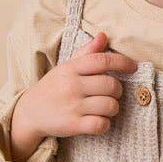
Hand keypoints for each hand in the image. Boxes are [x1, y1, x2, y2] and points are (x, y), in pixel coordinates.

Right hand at [12, 31, 137, 138]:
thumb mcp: (66, 67)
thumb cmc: (53, 87)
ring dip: (113, 108)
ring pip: (109, 106)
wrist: (29, 112)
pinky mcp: (72, 125)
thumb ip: (86, 53)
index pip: (102, 60)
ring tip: (105, 107)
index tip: (133, 67)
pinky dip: (104, 124)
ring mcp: (72, 106)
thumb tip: (104, 36)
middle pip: (110, 85)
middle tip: (112, 93)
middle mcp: (72, 86)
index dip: (122, 62)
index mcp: (71, 68)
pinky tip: (99, 121)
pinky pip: (100, 124)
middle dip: (117, 90)